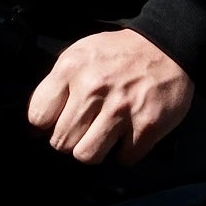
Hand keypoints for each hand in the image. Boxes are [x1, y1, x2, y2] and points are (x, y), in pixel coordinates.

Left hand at [27, 28, 192, 164]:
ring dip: (96, 149)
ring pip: (87, 156)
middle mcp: (94, 87)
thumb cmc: (120, 54)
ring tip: (105, 134)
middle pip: (61, 142)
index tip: (60, 120)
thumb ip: (57, 86)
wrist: (167, 46)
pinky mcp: (147, 124)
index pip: (38, 116)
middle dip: (72, 139)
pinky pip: (124, 159)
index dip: (48, 123)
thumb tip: (37, 128)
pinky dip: (127, 151)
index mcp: (72, 68)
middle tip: (87, 127)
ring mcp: (122, 108)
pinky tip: (129, 133)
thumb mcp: (80, 55)